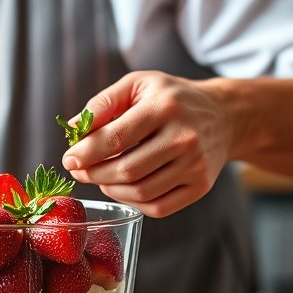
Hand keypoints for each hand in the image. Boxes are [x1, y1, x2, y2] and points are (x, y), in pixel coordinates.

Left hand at [60, 71, 233, 217]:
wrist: (224, 115)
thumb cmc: (172, 97)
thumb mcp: (138, 84)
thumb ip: (103, 103)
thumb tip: (72, 128)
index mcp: (164, 107)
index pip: (116, 138)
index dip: (86, 152)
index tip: (68, 159)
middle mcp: (184, 137)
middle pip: (126, 170)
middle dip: (94, 174)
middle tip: (79, 171)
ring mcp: (195, 166)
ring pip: (140, 192)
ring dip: (110, 189)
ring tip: (100, 177)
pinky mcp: (200, 186)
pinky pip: (158, 207)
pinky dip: (133, 202)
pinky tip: (123, 187)